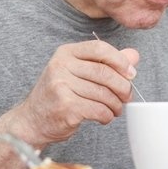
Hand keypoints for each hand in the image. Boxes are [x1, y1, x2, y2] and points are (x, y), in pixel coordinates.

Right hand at [1, 40, 139, 147]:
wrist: (33, 120)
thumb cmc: (59, 95)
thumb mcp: (79, 73)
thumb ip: (106, 63)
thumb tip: (134, 56)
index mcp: (65, 53)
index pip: (99, 48)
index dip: (120, 60)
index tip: (131, 73)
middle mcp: (60, 66)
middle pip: (104, 73)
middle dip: (122, 87)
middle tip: (126, 97)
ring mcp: (61, 86)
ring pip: (104, 94)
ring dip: (115, 105)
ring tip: (114, 109)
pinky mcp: (66, 107)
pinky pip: (98, 110)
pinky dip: (107, 116)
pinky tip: (103, 117)